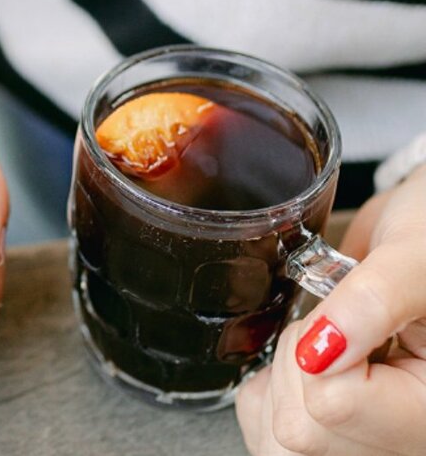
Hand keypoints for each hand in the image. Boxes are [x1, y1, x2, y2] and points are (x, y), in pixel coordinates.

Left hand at [236, 166, 425, 454]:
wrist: (424, 241)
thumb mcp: (418, 255)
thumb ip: (375, 298)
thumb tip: (319, 349)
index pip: (332, 405)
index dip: (318, 346)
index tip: (345, 312)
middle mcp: (403, 439)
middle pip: (300, 431)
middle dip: (296, 360)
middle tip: (338, 324)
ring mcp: (367, 442)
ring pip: (278, 444)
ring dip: (282, 380)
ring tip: (326, 346)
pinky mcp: (331, 434)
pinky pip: (267, 434)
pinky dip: (268, 392)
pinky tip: (303, 365)